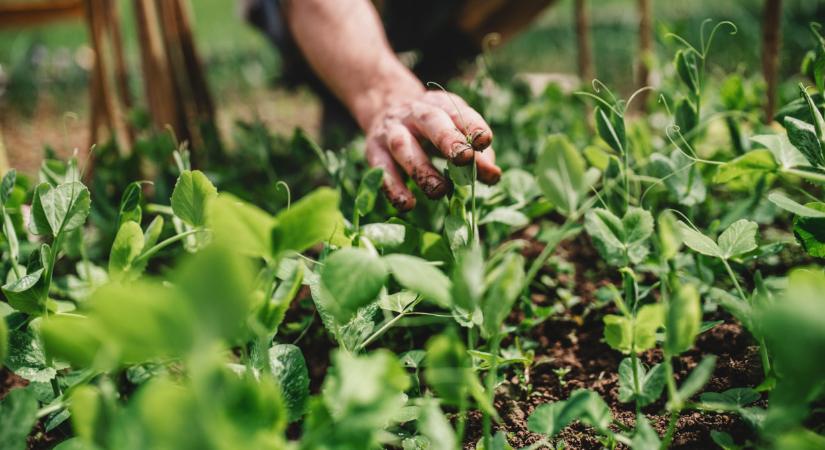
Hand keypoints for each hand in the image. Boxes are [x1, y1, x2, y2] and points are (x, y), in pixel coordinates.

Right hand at [363, 91, 500, 211]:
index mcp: (441, 105)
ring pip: (404, 146)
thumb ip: (477, 154)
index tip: (485, 141)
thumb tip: (493, 176)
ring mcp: (392, 131)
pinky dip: (394, 187)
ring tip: (439, 191)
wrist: (385, 109)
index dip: (472, 126)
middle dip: (447, 139)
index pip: (459, 112)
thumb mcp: (455, 132)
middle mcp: (415, 113)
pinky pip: (382, 169)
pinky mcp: (373, 150)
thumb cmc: (432, 129)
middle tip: (464, 158)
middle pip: (431, 122)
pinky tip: (407, 204)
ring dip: (422, 169)